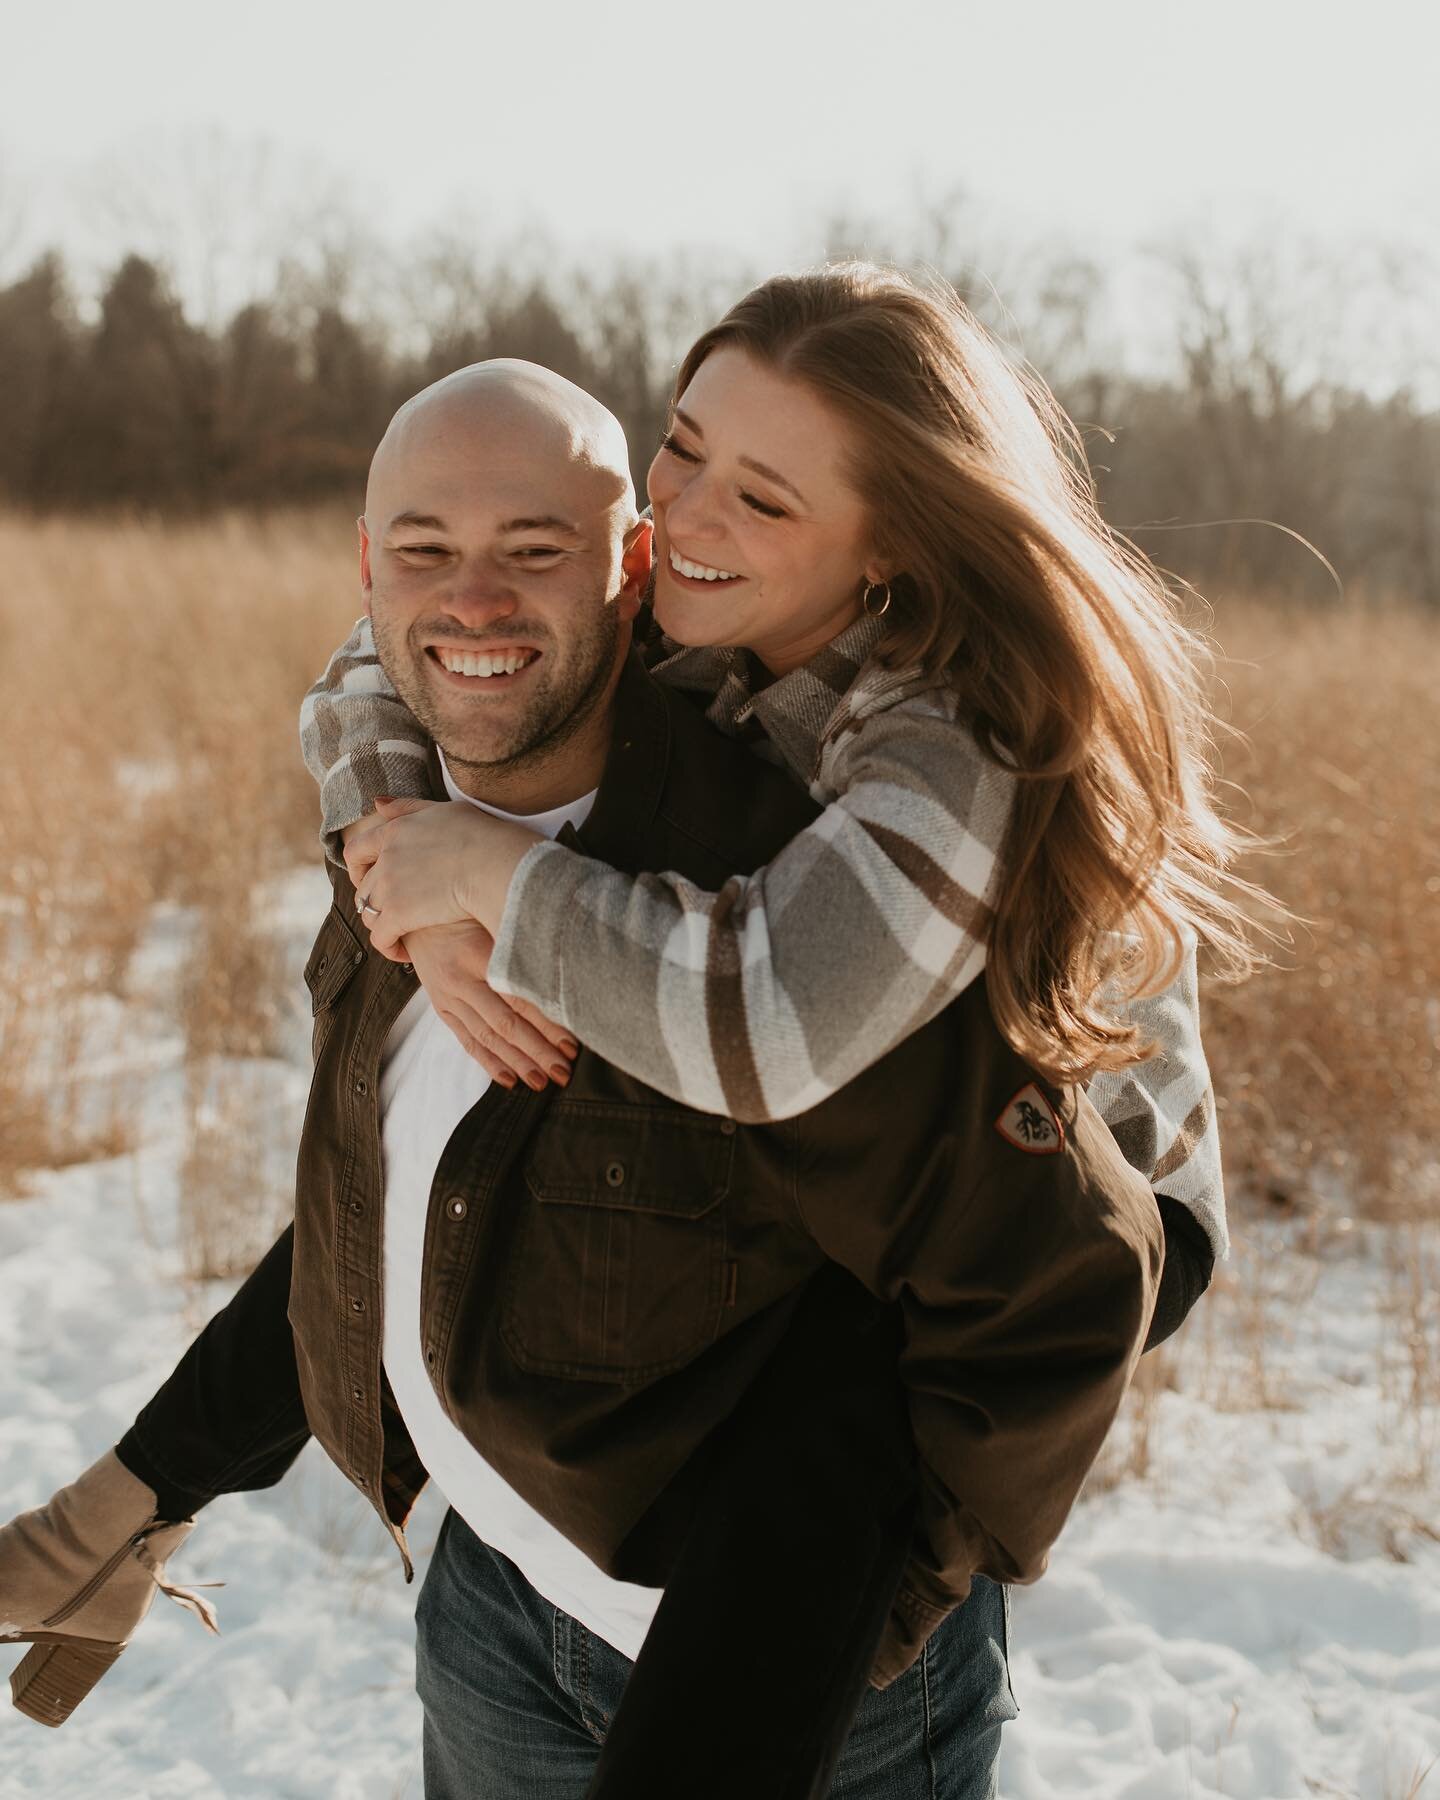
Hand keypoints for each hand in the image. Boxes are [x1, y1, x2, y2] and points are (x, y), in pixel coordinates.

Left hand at [347, 798, 540, 958]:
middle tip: (391, 912)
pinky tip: (405, 954)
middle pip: (361, 885)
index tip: (371, 879)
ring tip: (401, 934)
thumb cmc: (482, 836)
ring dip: (381, 926)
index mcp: (394, 831)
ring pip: (368, 913)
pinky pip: (380, 938)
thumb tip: (377, 803)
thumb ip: (409, 807)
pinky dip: (389, 948)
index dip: (359, 868)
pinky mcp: (398, 915)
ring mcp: (388, 886)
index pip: (357, 850)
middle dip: (371, 900)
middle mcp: (385, 857)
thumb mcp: (443, 810)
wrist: (495, 864)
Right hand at [404, 922, 578, 1089]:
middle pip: (506, 1023)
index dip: (547, 1023)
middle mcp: (461, 979)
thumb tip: (565, 976)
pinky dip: (488, 1061)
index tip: (573, 1044)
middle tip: (563, 1072)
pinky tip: (509, 1079)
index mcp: (479, 952)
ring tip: (542, 1081)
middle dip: (538, 1051)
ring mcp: (448, 996)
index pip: (520, 997)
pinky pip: (466, 1040)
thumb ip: (522, 945)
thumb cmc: (465, 910)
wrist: (414, 911)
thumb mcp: (491, 918)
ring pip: (487, 1037)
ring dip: (517, 1062)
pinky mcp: (441, 1007)